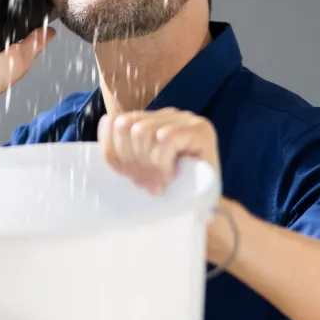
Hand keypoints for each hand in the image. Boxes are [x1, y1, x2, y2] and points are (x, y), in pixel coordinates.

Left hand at [98, 108, 221, 193]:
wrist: (210, 204)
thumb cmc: (175, 188)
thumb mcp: (142, 171)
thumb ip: (125, 157)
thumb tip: (109, 153)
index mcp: (149, 121)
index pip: (112, 123)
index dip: (112, 151)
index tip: (125, 176)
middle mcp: (166, 115)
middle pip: (124, 125)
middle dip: (130, 159)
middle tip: (145, 183)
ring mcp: (184, 119)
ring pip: (142, 130)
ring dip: (147, 162)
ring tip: (160, 181)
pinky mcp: (200, 129)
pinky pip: (166, 138)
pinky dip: (163, 162)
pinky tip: (172, 176)